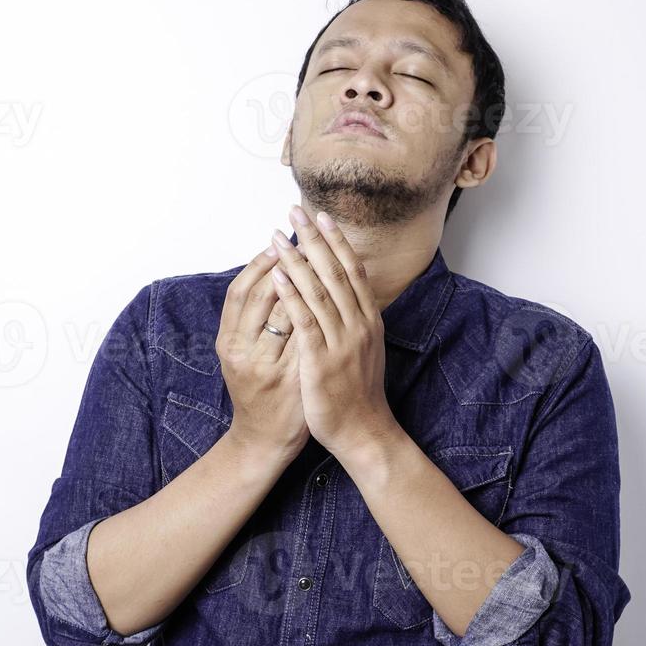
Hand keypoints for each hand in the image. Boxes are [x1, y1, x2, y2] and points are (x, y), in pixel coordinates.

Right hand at [216, 241, 308, 460]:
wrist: (265, 439)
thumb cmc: (260, 392)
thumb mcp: (248, 355)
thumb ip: (257, 322)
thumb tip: (277, 278)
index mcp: (228, 342)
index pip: (240, 291)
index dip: (259, 263)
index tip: (278, 240)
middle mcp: (240, 352)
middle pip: (258, 296)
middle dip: (282, 265)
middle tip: (299, 238)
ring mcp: (264, 367)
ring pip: (282, 316)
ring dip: (301, 285)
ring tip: (316, 260)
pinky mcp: (289, 380)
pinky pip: (303, 341)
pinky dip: (314, 318)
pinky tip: (329, 300)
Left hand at [268, 205, 402, 458]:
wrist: (365, 433)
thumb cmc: (360, 395)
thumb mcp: (365, 351)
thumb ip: (358, 322)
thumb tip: (351, 297)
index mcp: (368, 321)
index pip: (352, 271)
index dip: (337, 242)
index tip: (322, 217)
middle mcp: (358, 326)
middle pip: (335, 272)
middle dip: (314, 239)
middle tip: (296, 212)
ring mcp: (342, 343)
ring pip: (318, 291)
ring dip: (296, 260)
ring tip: (278, 236)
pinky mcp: (322, 361)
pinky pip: (304, 322)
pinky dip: (291, 296)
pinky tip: (277, 276)